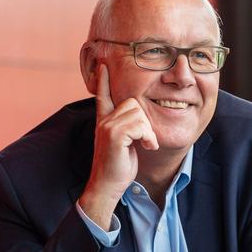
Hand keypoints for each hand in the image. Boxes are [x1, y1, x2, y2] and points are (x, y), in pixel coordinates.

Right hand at [80, 64, 157, 229]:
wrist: (107, 186)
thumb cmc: (118, 167)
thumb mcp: (124, 144)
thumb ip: (128, 128)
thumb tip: (139, 118)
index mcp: (104, 121)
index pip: (103, 96)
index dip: (104, 81)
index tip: (103, 66)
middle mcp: (103, 121)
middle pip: (133, 103)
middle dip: (145, 121)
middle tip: (145, 140)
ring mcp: (107, 126)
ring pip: (139, 114)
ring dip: (148, 132)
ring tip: (146, 145)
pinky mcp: (114, 135)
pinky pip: (140, 126)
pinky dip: (148, 137)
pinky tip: (147, 147)